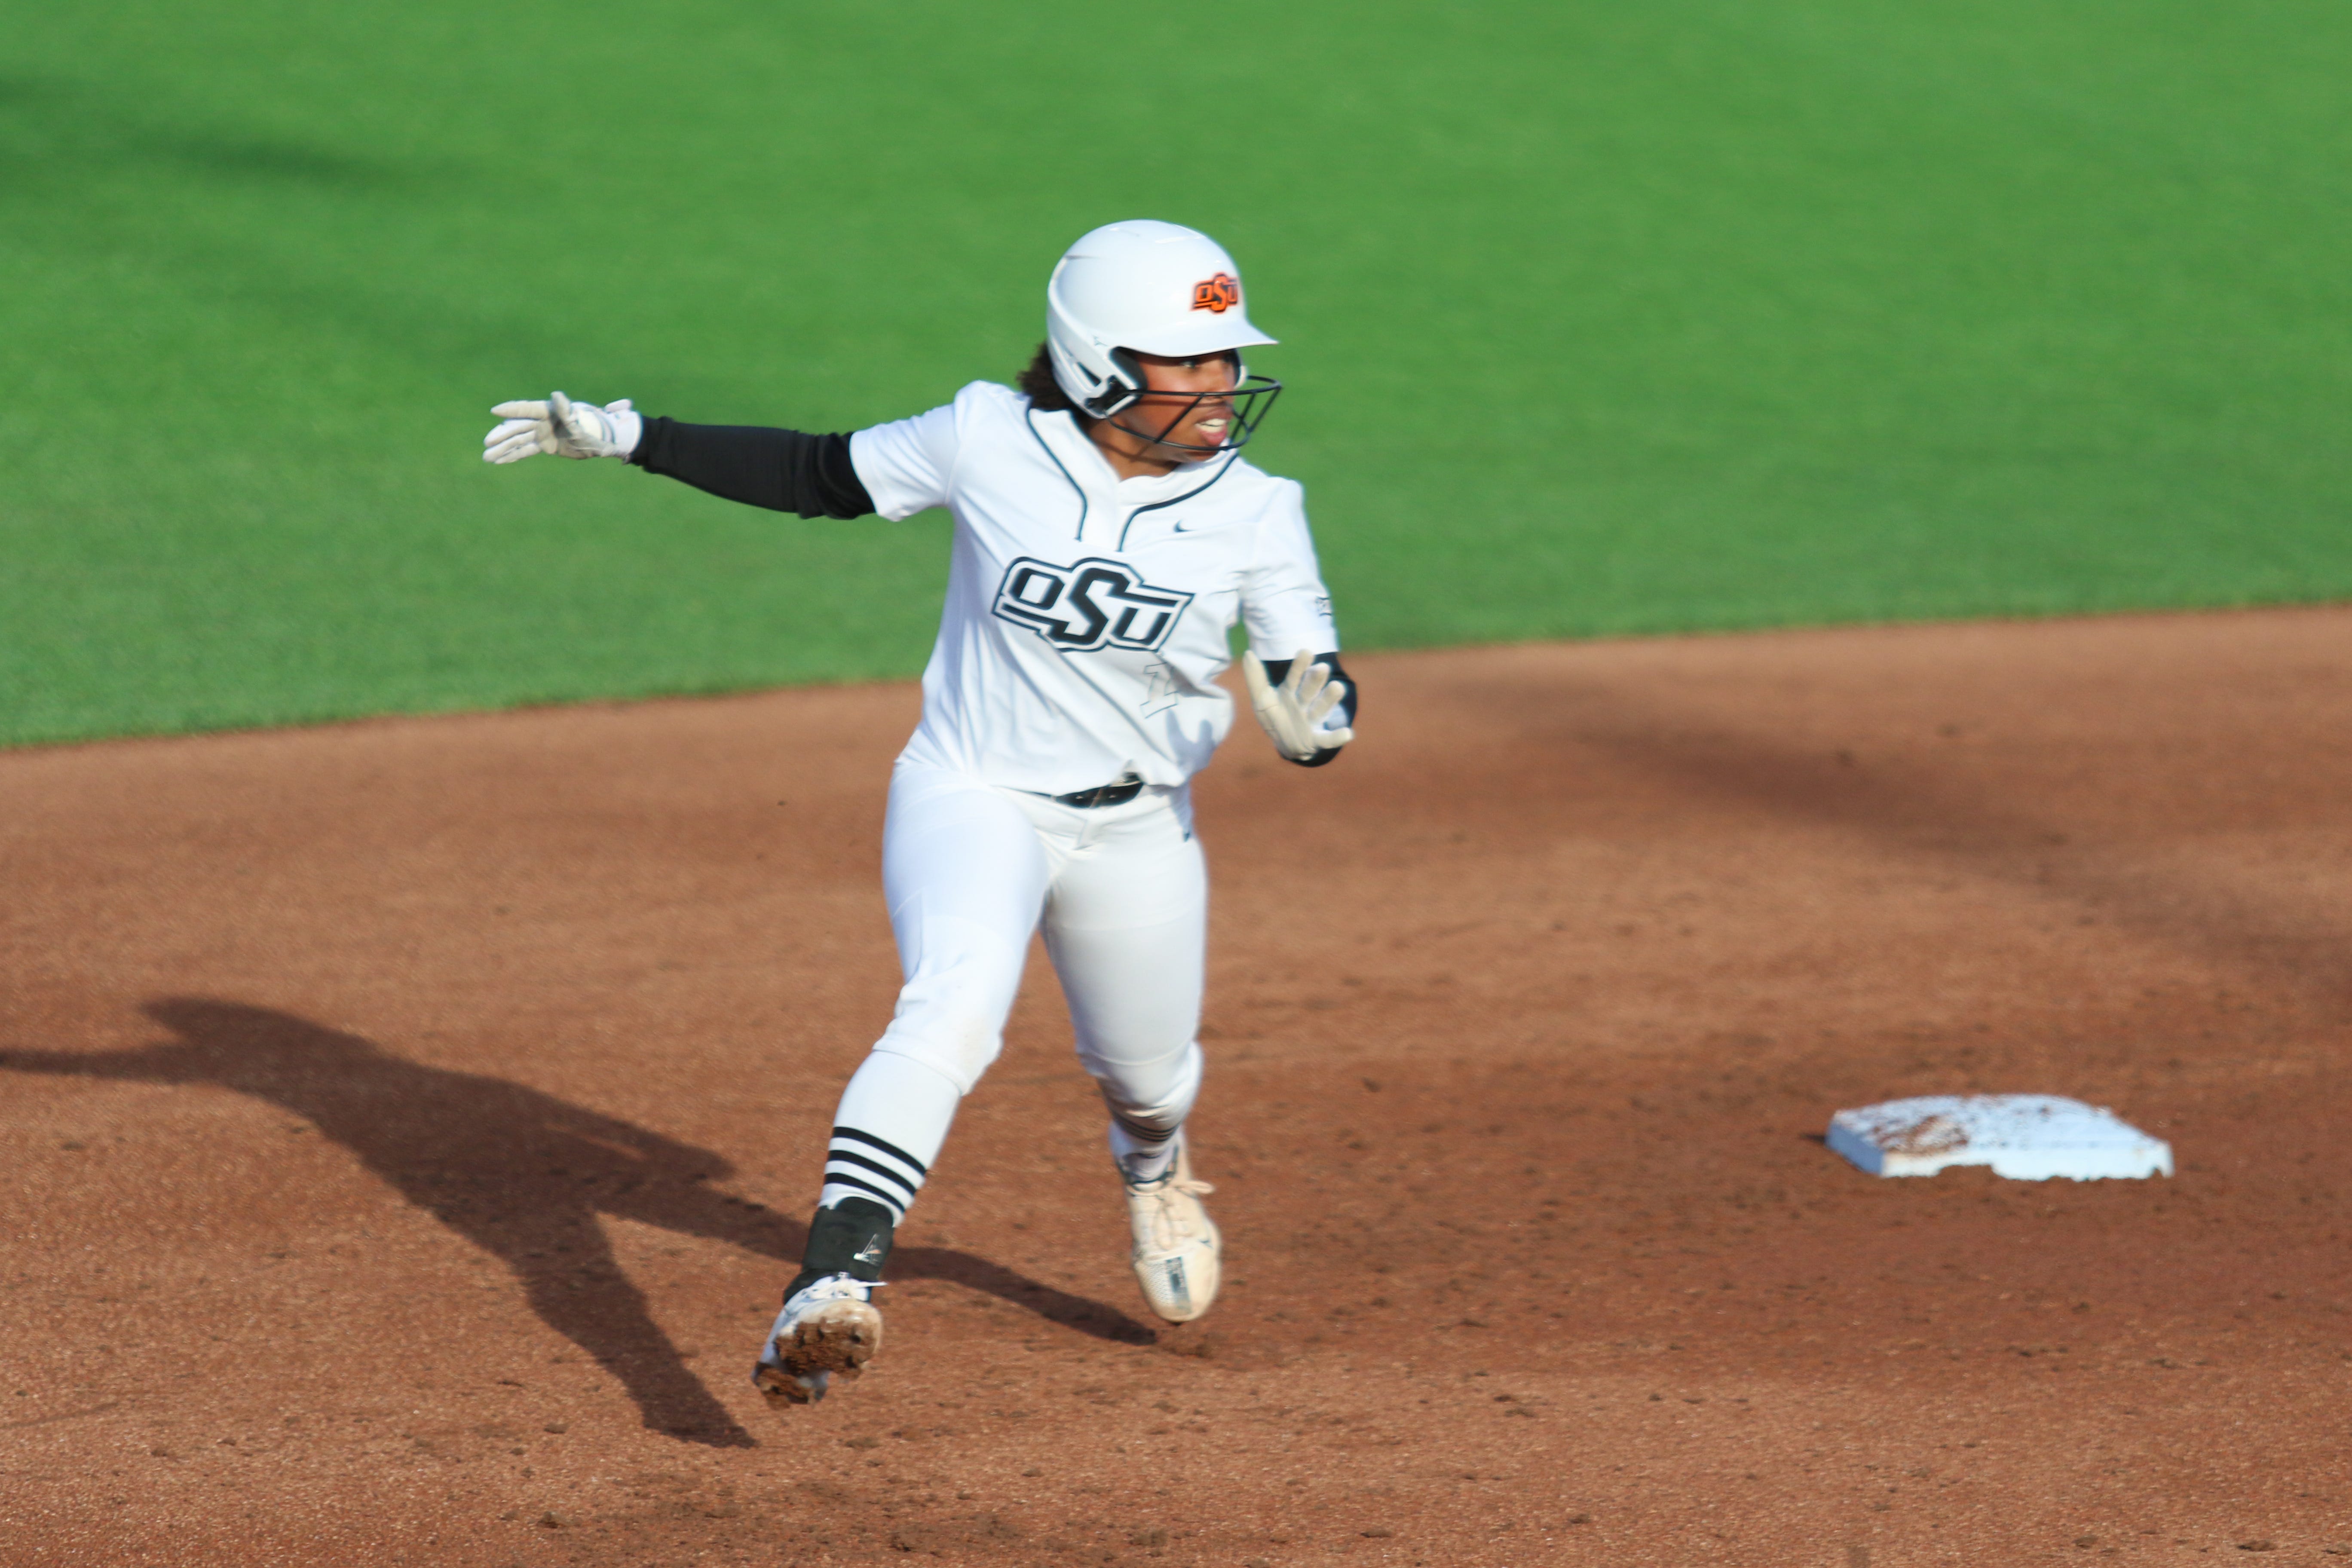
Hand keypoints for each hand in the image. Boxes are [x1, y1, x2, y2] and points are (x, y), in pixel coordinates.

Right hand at [481, 391, 640, 462]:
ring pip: (518, 440)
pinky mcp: (543, 445)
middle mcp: (542, 421)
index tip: (495, 410)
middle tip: (487, 443)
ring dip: (502, 449)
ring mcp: (541, 433)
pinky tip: (498, 461)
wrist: (600, 444)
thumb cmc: (592, 433)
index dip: (511, 410)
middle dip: (502, 436)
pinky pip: (525, 450)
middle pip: (518, 427)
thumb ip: (567, 412)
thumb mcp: (579, 425)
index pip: (527, 409)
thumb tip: (557, 395)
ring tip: (486, 457)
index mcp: (549, 412)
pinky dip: (512, 456)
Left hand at [1242, 648, 1352, 760]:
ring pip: (1320, 708)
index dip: (1299, 666)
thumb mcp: (1262, 701)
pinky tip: (1347, 733)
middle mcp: (1303, 704)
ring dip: (1329, 698)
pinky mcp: (1316, 740)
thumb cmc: (1276, 718)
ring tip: (1338, 687)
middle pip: (1309, 690)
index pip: (1294, 677)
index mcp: (1290, 693)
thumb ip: (1256, 679)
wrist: (1287, 745)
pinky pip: (1327, 738)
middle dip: (1314, 679)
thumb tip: (1248, 653)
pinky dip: (1337, 737)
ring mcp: (1311, 721)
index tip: (1306, 651)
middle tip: (1322, 667)